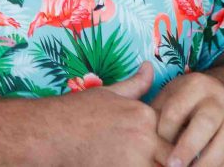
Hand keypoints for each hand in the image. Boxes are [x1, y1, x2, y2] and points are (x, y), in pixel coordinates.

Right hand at [50, 63, 172, 166]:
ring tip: (139, 160)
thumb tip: (149, 67)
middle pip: (173, 156)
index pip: (173, 134)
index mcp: (144, 115)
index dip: (171, 143)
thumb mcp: (107, 93)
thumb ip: (134, 84)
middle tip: (163, 158)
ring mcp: (135, 160)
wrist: (49, 133)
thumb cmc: (75, 113)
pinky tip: (122, 165)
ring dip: (154, 164)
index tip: (167, 150)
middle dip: (168, 159)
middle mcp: (144, 137)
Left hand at [150, 72, 223, 166]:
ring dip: (206, 163)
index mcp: (195, 86)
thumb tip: (142, 134)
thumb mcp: (170, 96)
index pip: (176, 110)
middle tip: (172, 166)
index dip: (164, 131)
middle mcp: (218, 100)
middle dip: (187, 148)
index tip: (154, 147)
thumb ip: (156, 112)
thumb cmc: (185, 101)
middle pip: (204, 124)